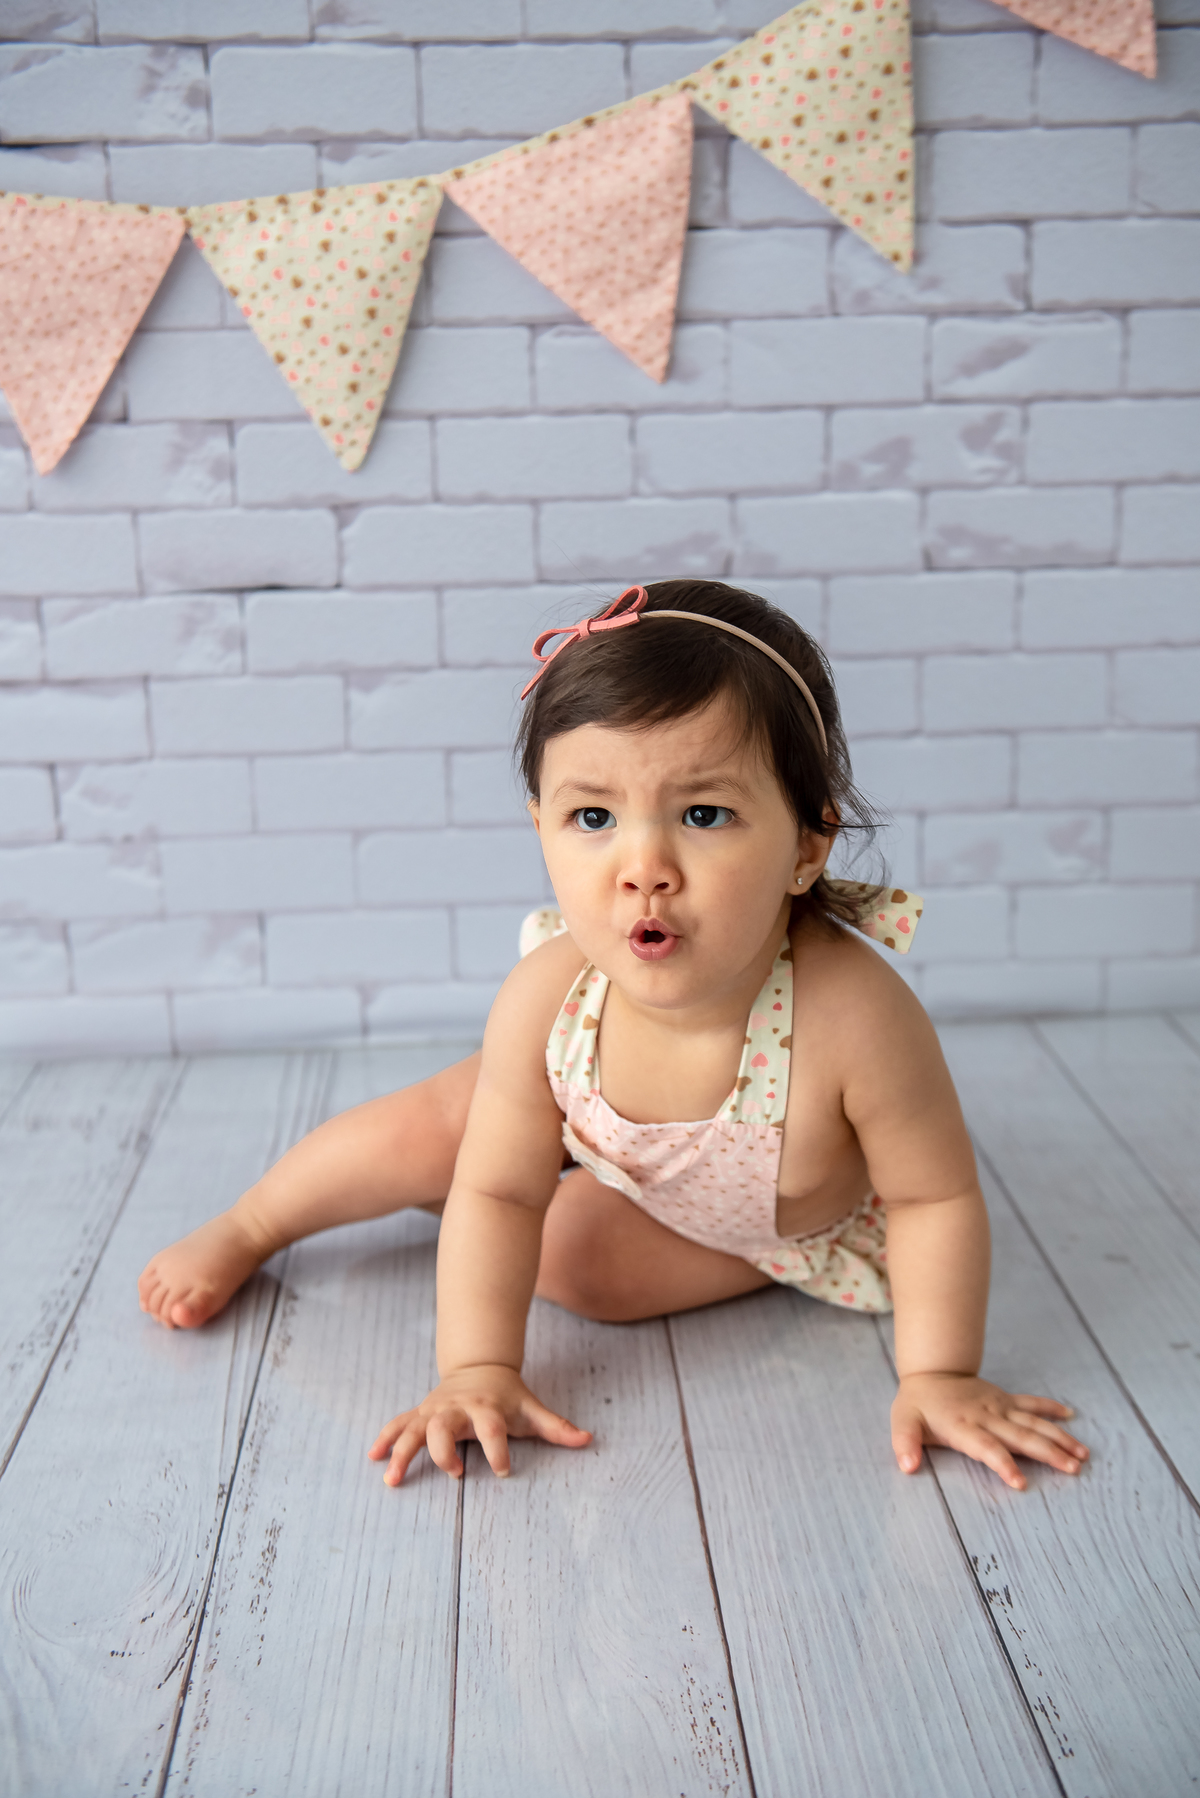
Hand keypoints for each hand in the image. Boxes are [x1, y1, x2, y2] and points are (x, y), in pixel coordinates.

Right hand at [368, 1363, 591, 1485]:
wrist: (479, 1367)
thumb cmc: (509, 1396)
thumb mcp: (533, 1409)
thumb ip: (558, 1427)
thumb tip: (589, 1440)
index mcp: (486, 1407)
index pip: (492, 1427)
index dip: (498, 1449)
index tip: (504, 1471)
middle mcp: (457, 1407)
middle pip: (443, 1426)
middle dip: (444, 1450)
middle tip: (453, 1472)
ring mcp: (434, 1410)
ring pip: (413, 1429)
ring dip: (402, 1452)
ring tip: (392, 1479)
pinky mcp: (420, 1414)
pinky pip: (399, 1425)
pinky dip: (386, 1440)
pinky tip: (374, 1458)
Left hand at [892, 1372, 1088, 1490]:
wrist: (931, 1371)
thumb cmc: (917, 1404)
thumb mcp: (903, 1422)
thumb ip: (905, 1444)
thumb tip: (907, 1466)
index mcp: (964, 1427)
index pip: (987, 1449)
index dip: (1004, 1465)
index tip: (1021, 1483)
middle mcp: (987, 1417)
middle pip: (1022, 1438)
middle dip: (1049, 1454)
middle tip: (1073, 1470)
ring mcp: (1000, 1407)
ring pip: (1034, 1423)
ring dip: (1059, 1437)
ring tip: (1082, 1454)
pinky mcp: (1005, 1399)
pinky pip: (1031, 1403)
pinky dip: (1050, 1408)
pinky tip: (1070, 1415)